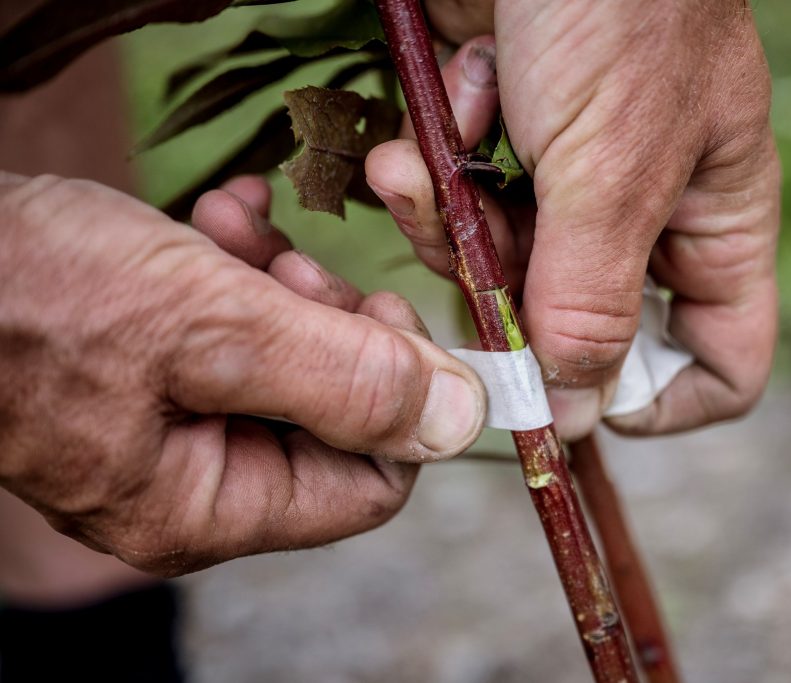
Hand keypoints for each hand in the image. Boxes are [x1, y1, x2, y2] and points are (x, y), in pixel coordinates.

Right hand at [0, 172, 485, 574]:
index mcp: (208, 506)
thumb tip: (462, 420)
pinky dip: (236, 270)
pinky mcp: (150, 373)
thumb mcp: (215, 329)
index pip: (369, 484)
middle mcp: (191, 482)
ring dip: (280, 283)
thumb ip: (347, 380)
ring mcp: (167, 428)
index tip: (387, 313)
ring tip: (236, 230)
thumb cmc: (36, 294)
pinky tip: (218, 218)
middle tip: (298, 265)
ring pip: (286, 360)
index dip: (400, 399)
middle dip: (330, 324)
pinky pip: (232, 331)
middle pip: (331, 416)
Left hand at [367, 1, 779, 439]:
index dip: (659, 398)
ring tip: (431, 162)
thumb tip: (577, 413)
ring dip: (452, 223)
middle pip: (574, 327)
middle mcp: (637, 214)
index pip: (718, 358)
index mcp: (707, 224)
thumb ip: (592, 302)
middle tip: (480, 246)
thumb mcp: (617, 168)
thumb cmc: (621, 10)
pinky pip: (449, 205)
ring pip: (496, 272)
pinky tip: (438, 109)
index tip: (582, 398)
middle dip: (512, 298)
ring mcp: (560, 181)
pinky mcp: (491, 146)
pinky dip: (428, 170)